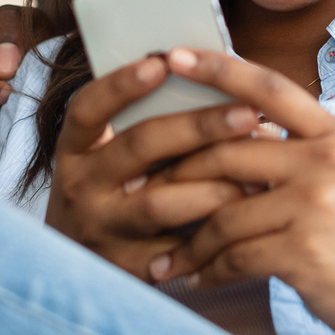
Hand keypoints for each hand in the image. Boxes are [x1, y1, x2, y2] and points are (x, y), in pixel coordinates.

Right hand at [42, 52, 278, 279]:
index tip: (162, 61)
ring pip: (161, 203)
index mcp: (75, 149)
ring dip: (215, 186)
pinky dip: (215, 231)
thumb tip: (211, 80)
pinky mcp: (127, 269)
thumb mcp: (108, 156)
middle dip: (198, 127)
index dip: (121, 84)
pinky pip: (177, 250)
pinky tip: (248, 218)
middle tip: (248, 113)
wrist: (74, 272)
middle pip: (139, 148)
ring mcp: (101, 230)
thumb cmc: (113, 192)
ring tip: (260, 173)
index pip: (88, 109)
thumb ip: (144, 124)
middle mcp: (79, 187)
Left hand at [148, 48, 334, 334]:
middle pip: (227, 152)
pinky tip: (194, 277)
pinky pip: (234, 255)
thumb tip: (213, 130)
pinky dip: (208, 269)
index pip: (268, 87)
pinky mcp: (304, 250)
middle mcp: (326, 160)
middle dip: (174, 174)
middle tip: (137, 188)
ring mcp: (317, 204)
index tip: (173, 55)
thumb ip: (284, 151)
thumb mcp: (329, 178)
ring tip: (167, 255)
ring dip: (189, 240)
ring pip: (223, 212)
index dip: (218, 68)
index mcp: (330, 134)